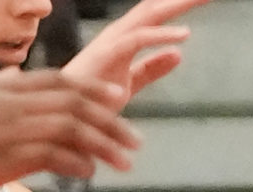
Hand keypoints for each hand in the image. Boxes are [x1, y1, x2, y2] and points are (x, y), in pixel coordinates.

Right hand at [0, 70, 137, 191]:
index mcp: (3, 86)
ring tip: (124, 162)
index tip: (119, 97)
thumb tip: (16, 72)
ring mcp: (7, 129)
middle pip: (73, 105)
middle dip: (110, 121)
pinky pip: (51, 155)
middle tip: (136, 140)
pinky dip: (76, 162)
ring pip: (69, 129)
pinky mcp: (4, 158)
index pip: (58, 80)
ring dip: (102, 145)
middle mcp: (9, 103)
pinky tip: (90, 172)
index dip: (93, 88)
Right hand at [66, 0, 205, 102]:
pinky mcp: (107, 55)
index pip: (154, 15)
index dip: (176, 3)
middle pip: (152, 9)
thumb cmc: (93, 99)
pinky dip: (161, 34)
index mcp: (124, 39)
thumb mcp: (131, 82)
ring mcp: (111, 43)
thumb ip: (152, 68)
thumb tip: (178, 54)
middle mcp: (118, 35)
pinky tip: (185, 33)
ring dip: (175, 4)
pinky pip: (137, 38)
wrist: (67, 119)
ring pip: (147, 16)